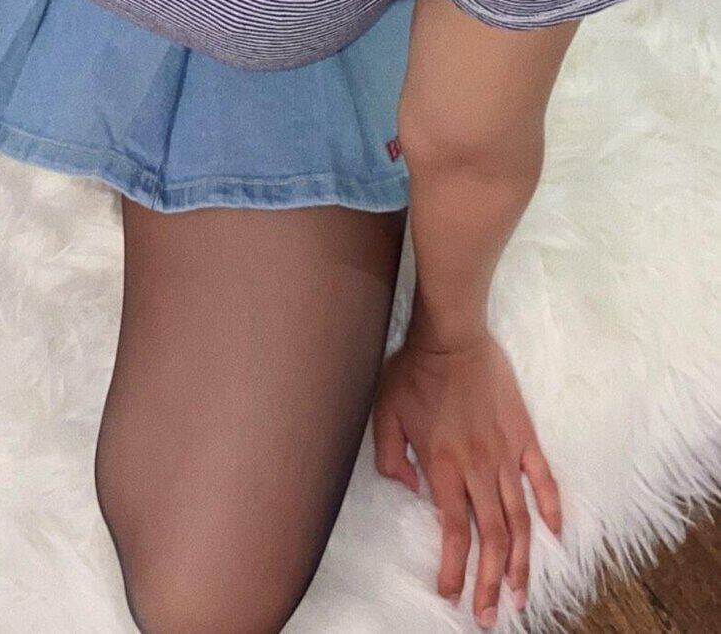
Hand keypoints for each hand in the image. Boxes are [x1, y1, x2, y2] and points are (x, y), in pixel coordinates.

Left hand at [372, 325, 562, 625]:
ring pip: (520, 518)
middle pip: (492, 537)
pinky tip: (554, 535)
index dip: (456, 569)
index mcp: (443, 466)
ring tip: (520, 593)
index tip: (452, 595)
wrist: (452, 333)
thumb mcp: (385, 414)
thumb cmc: (414, 371)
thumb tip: (413, 491)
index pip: (455, 532)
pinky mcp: (524, 435)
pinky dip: (551, 509)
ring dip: (520, 560)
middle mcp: (478, 467)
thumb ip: (391, 459)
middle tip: (489, 615)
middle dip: (490, 582)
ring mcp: (506, 453)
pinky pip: (544, 479)